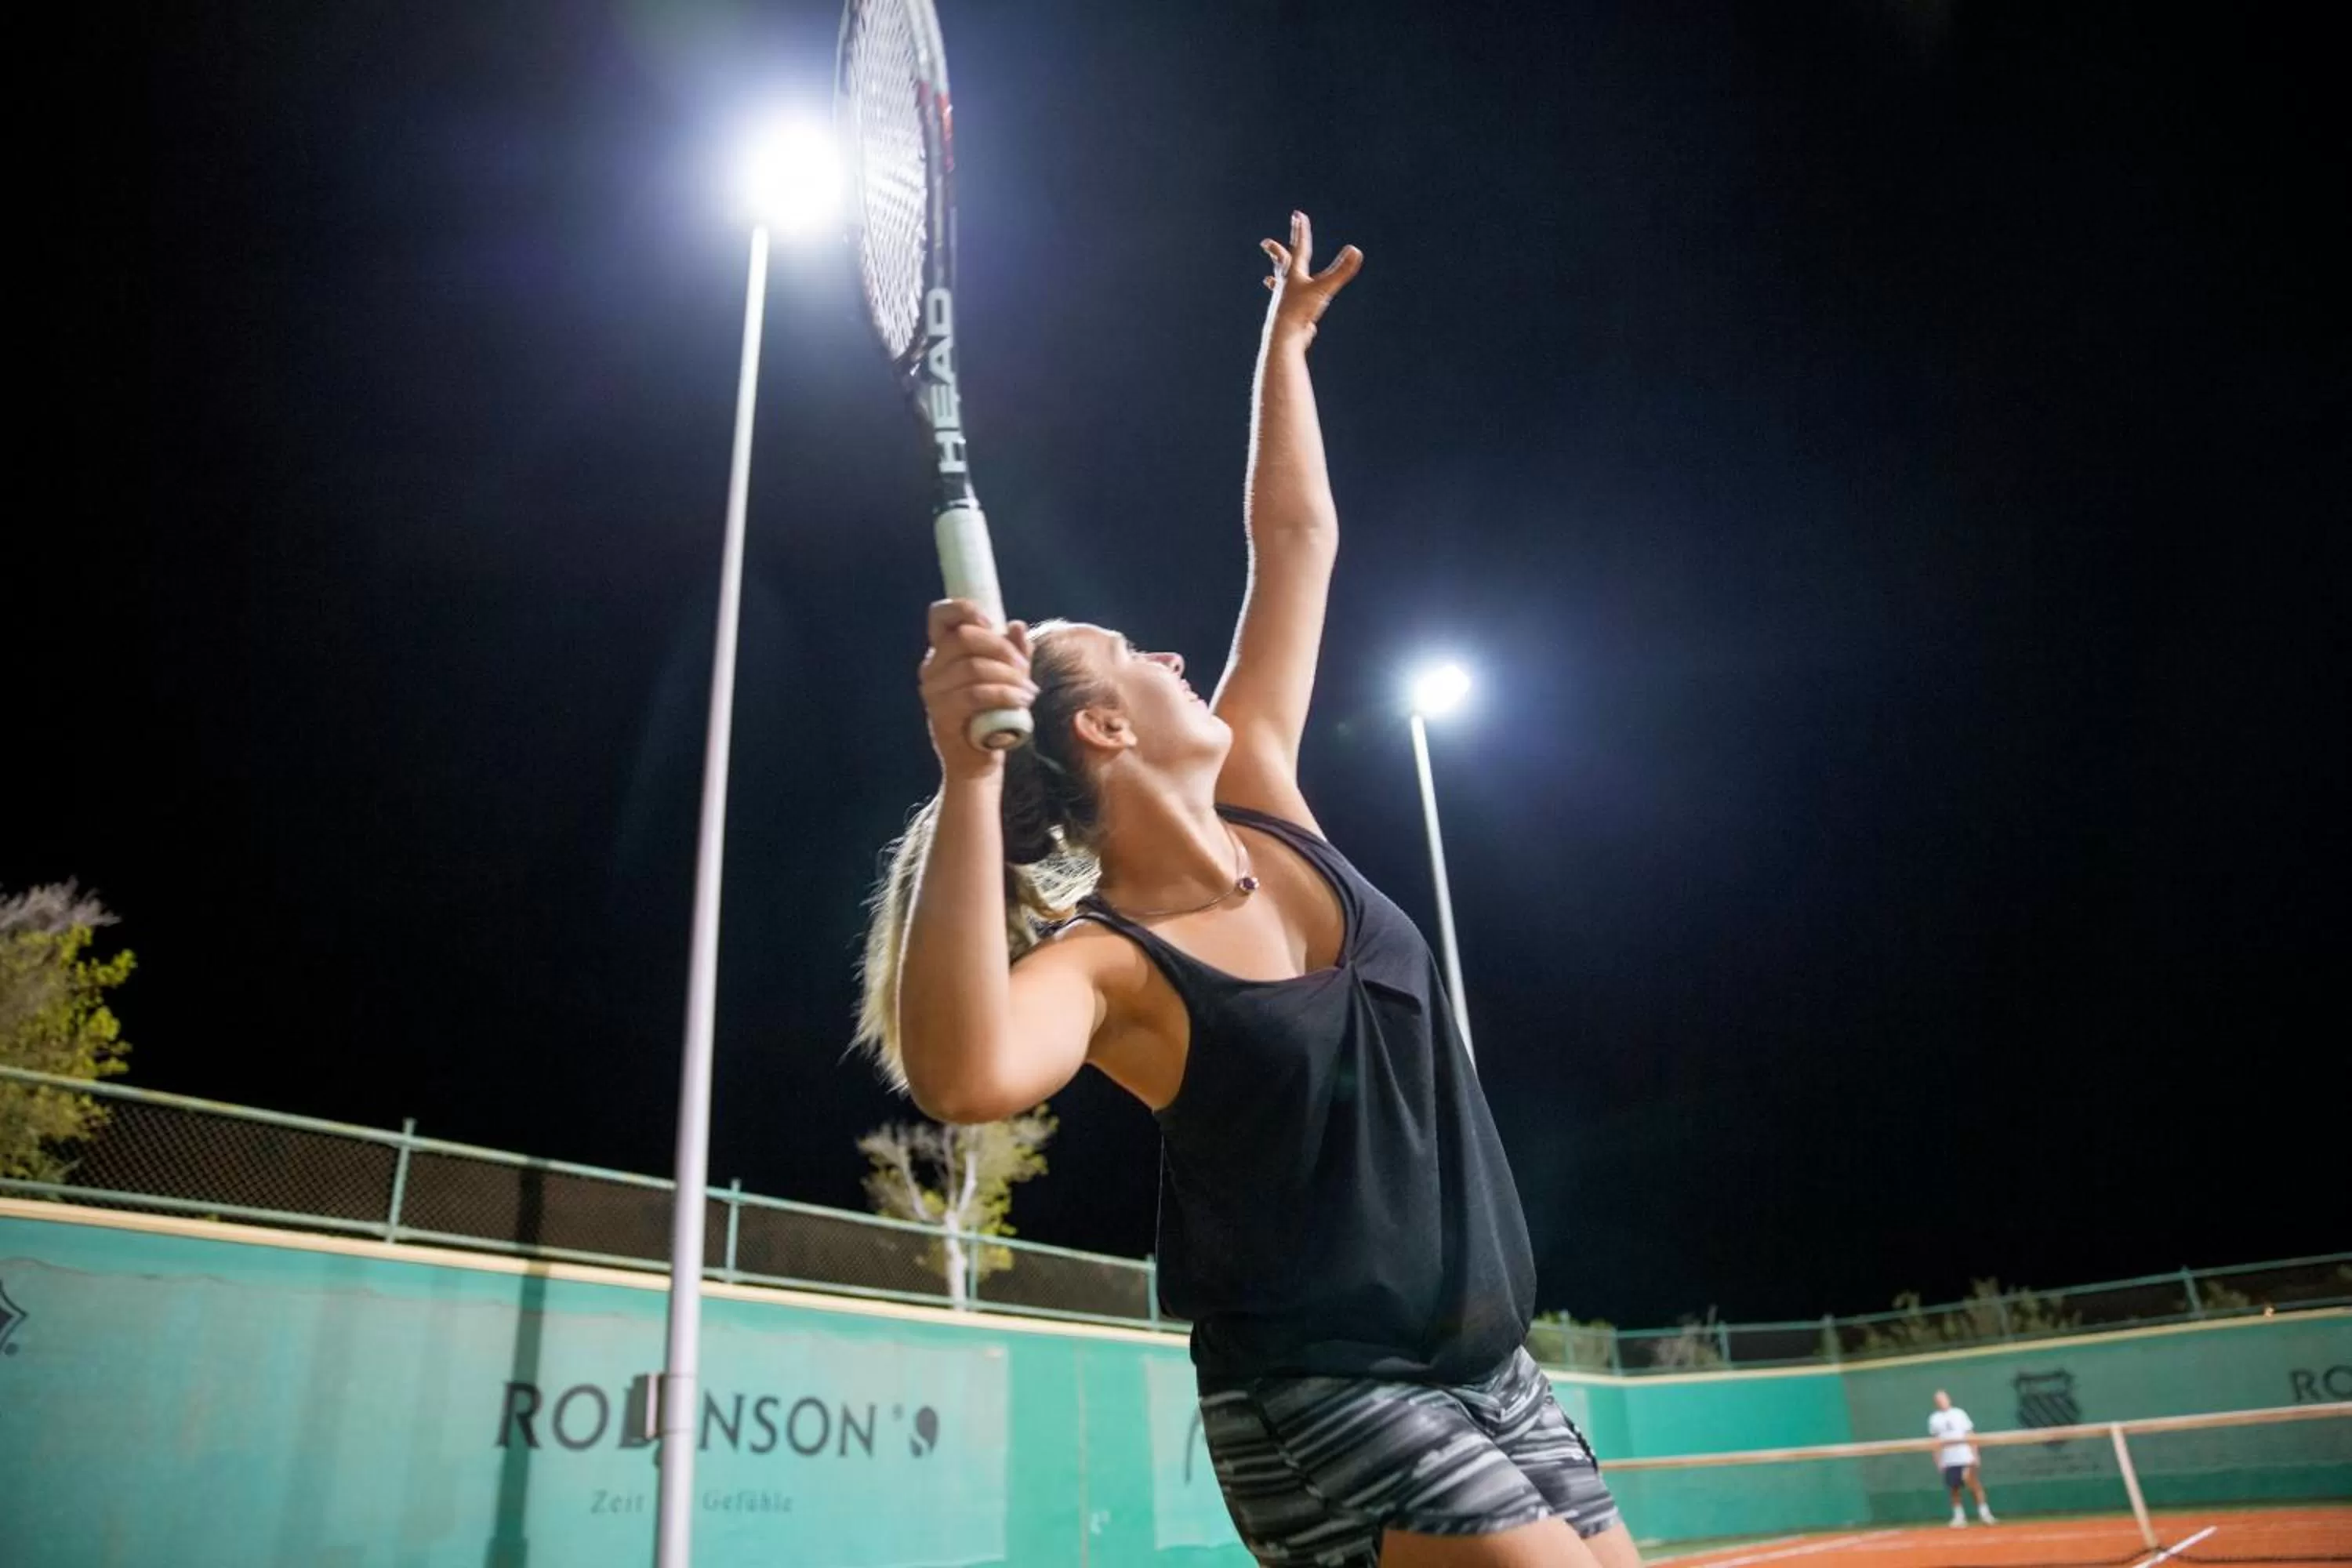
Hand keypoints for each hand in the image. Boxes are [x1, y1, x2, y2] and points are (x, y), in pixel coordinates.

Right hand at [919, 600, 1036, 779]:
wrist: (979, 763)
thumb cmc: (991, 717)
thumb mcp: (1008, 679)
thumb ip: (1013, 652)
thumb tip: (1016, 625)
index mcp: (942, 652)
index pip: (940, 616)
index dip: (965, 610)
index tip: (992, 624)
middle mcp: (931, 669)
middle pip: (964, 638)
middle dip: (1002, 649)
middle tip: (1025, 670)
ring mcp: (933, 692)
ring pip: (973, 666)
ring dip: (1009, 676)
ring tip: (1029, 692)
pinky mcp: (941, 715)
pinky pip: (975, 694)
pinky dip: (1004, 695)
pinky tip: (1021, 701)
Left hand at [1261, 210, 1362, 340]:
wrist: (1285, 337)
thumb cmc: (1300, 310)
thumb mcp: (1324, 288)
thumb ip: (1341, 270)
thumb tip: (1356, 251)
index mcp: (1293, 275)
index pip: (1299, 247)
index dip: (1301, 231)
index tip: (1298, 215)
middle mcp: (1285, 286)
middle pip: (1280, 265)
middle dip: (1276, 252)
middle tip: (1265, 243)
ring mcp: (1283, 302)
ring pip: (1278, 287)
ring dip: (1275, 279)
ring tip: (1268, 280)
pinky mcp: (1287, 318)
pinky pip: (1286, 308)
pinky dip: (1286, 305)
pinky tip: (1287, 310)